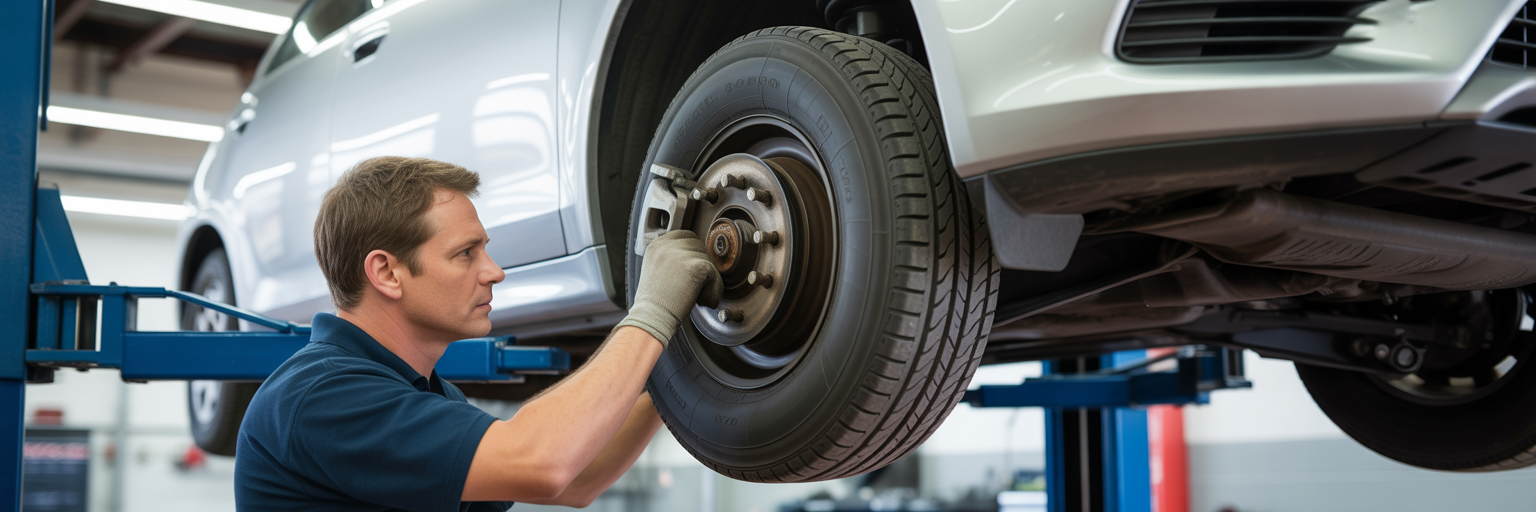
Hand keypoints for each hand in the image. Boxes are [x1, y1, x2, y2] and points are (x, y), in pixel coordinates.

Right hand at [616, 230, 722, 346]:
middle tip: (691, 288)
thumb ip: (672, 259)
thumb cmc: (654, 302)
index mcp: (657, 244)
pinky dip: (713, 290)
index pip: (685, 236)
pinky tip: (701, 301)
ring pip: (708, 261)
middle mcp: (668, 245)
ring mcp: (681, 254)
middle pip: (699, 247)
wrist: (651, 318)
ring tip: (693, 296)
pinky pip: (715, 274)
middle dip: (699, 266)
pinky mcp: (695, 266)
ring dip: (706, 280)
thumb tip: (694, 257)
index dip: (692, 254)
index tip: (691, 271)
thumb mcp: (656, 270)